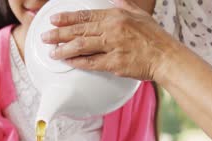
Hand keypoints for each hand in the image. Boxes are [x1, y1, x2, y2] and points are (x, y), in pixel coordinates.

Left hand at [41, 0, 179, 80]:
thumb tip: (114, 0)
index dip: (67, 18)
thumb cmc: (155, 38)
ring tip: (52, 51)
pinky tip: (67, 62)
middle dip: (59, 33)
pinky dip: (77, 62)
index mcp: (116, 15)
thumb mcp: (140, 15)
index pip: (86, 15)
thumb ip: (124, 6)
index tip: (55, 20)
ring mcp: (112, 46)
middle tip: (45, 36)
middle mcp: (112, 29)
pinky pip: (90, 62)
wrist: (166, 57)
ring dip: (63, 48)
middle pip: (79, 29)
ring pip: (81, 45)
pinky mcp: (114, 63)